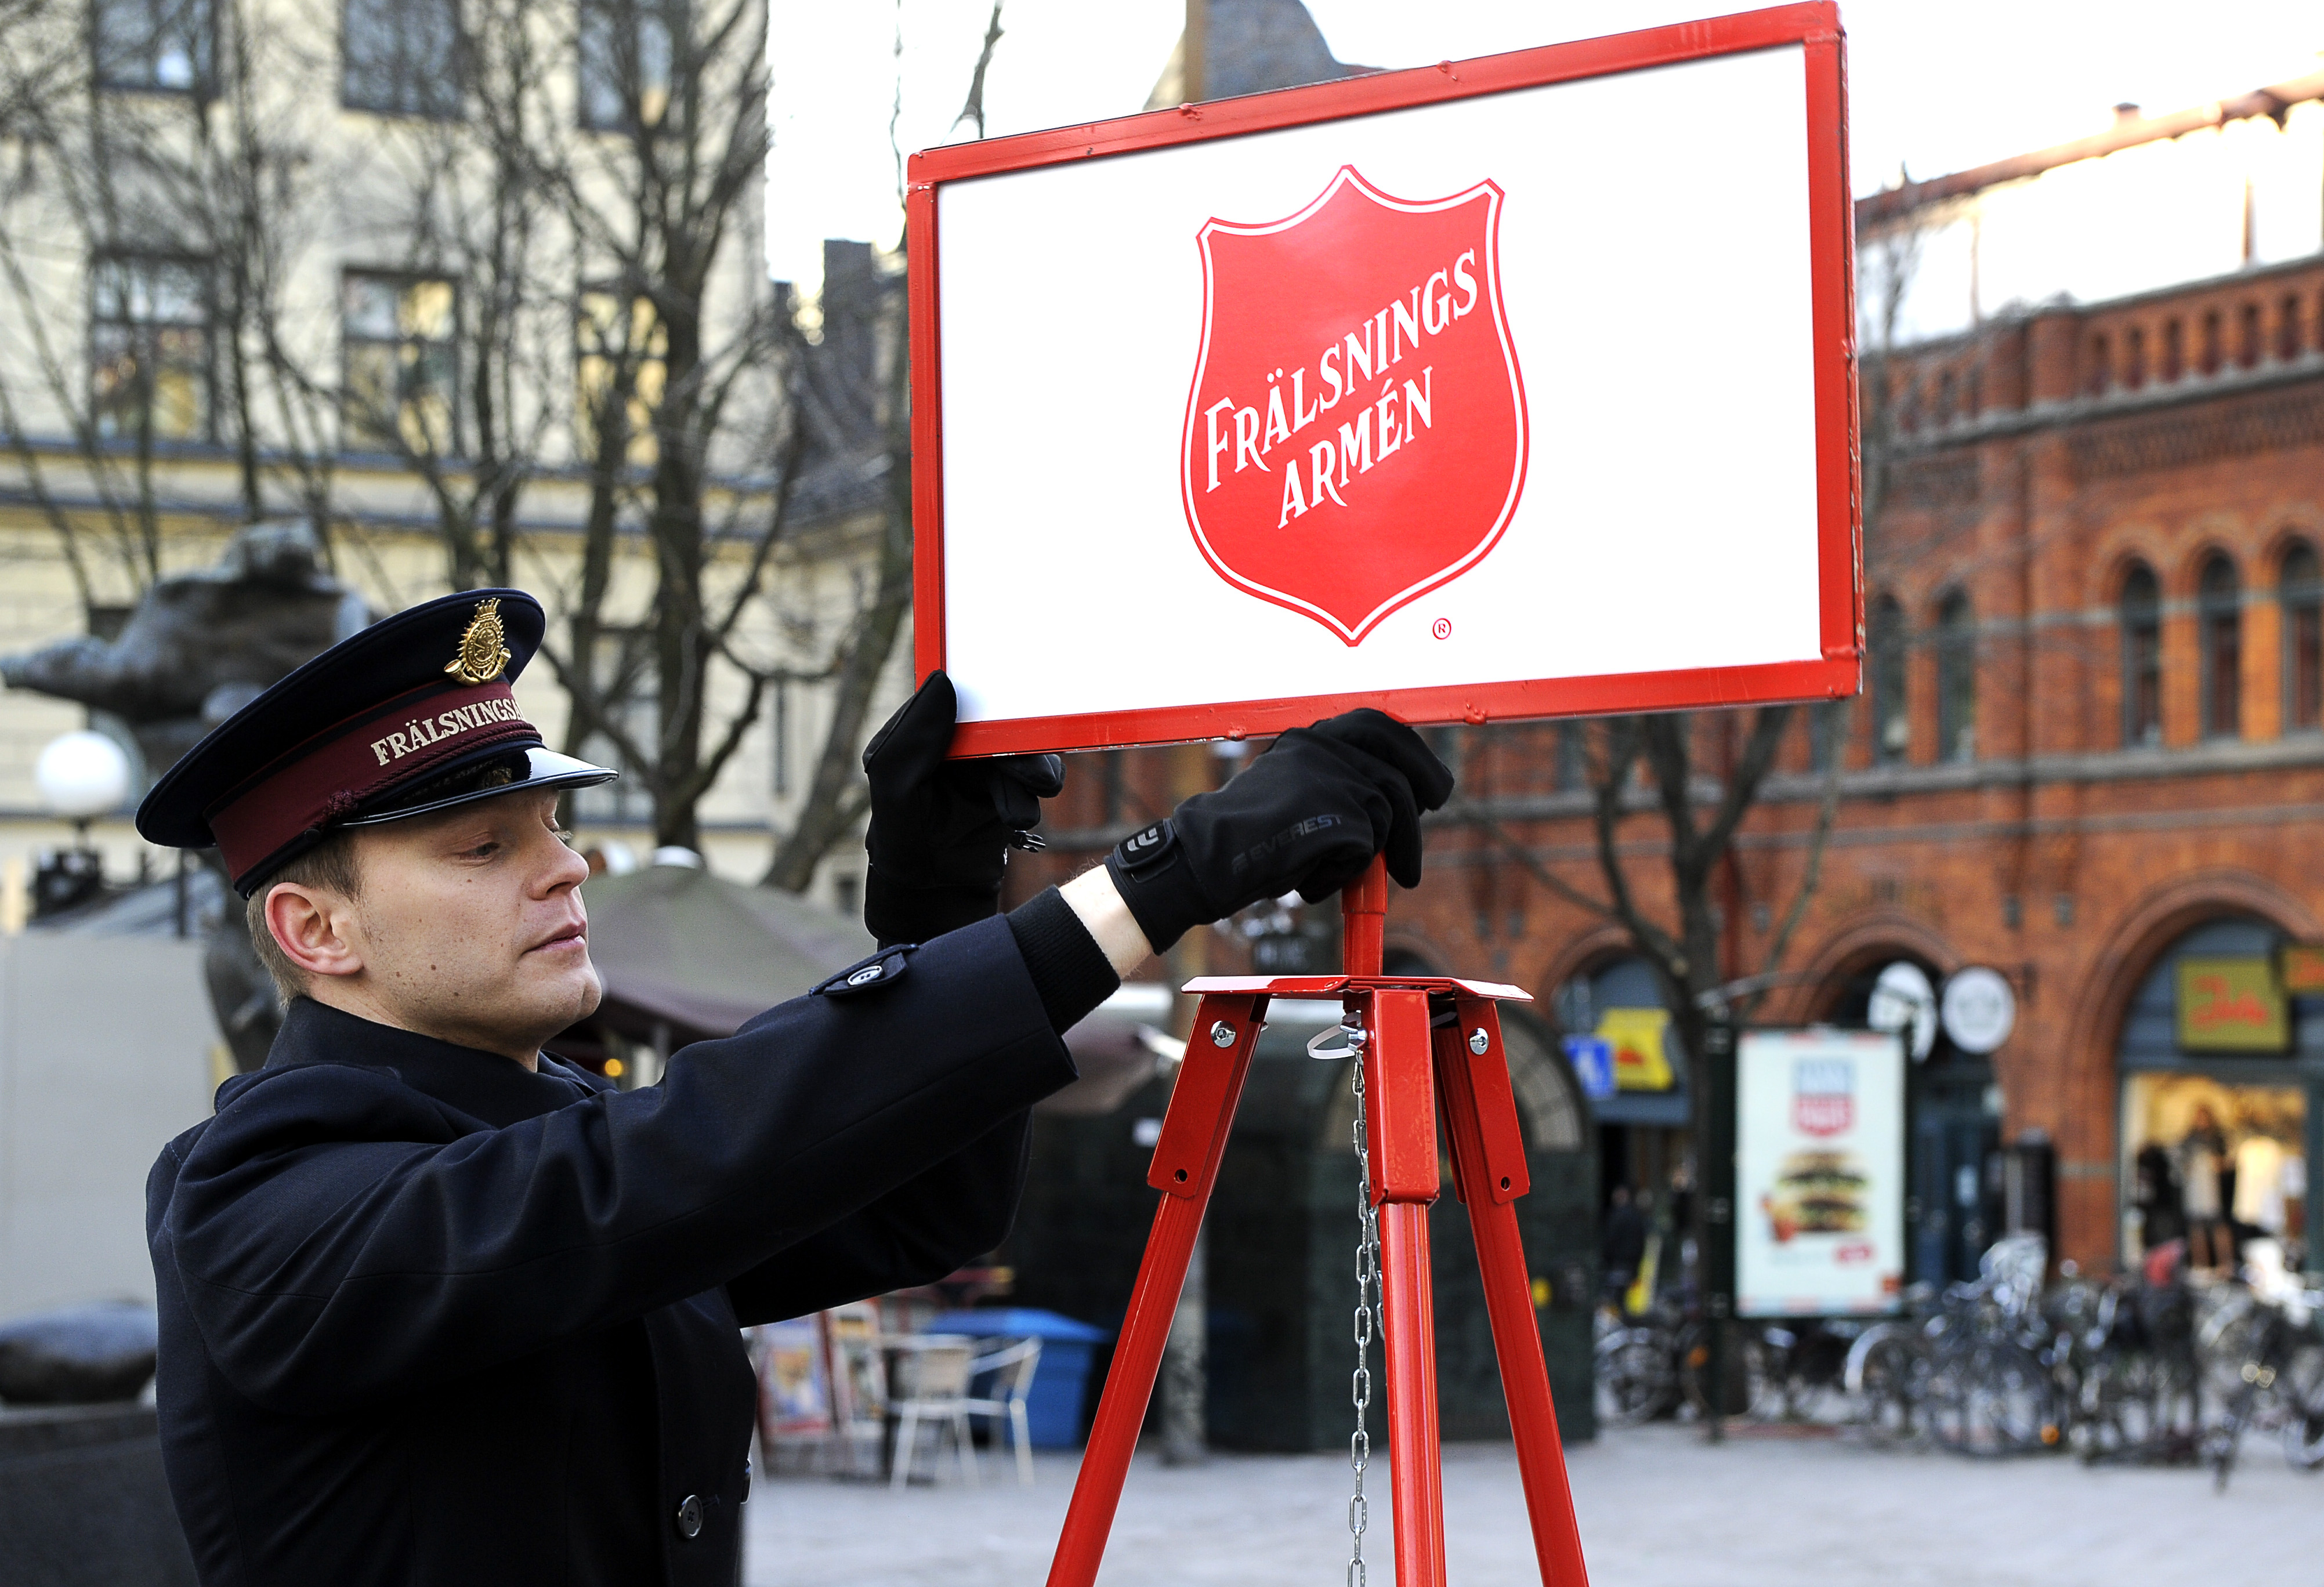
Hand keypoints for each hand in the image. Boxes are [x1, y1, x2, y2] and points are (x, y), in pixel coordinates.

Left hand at [862, 671, 1063, 945]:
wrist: (936, 898)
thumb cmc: (903, 844)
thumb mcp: (897, 789)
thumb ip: (913, 738)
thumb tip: (943, 682)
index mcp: (915, 733)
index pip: (952, 695)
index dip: (981, 692)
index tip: (1005, 696)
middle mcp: (950, 744)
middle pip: (996, 720)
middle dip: (1016, 745)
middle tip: (1029, 773)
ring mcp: (981, 765)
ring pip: (1021, 747)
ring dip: (1028, 776)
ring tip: (1017, 814)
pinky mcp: (1007, 787)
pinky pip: (1035, 774)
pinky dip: (1033, 793)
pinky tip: (1018, 817)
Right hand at [1102, 708, 1452, 952]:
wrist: (1205, 858)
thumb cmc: (1244, 838)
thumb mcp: (1294, 795)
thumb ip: (1334, 787)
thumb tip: (1392, 801)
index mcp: (1309, 738)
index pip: (1375, 727)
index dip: (1409, 752)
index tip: (1425, 780)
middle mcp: (1322, 748)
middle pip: (1398, 762)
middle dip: (1427, 784)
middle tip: (1434, 807)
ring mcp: (1332, 777)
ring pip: (1388, 813)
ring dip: (1386, 851)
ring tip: (1354, 877)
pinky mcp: (1339, 812)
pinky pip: (1367, 850)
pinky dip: (1345, 874)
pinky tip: (1311, 880)